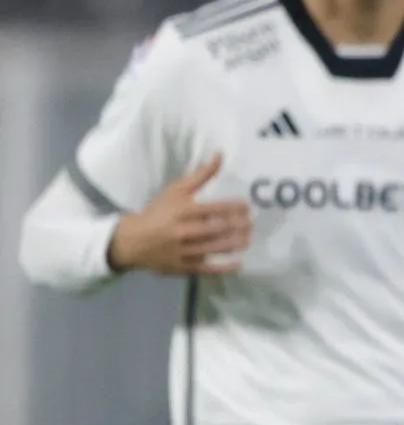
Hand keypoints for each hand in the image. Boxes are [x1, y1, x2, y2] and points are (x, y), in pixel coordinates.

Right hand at [107, 155, 250, 275]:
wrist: (131, 241)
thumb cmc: (157, 213)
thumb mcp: (175, 191)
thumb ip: (200, 175)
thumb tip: (220, 155)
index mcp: (183, 211)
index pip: (217, 208)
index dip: (236, 207)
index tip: (247, 206)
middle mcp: (185, 231)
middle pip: (220, 229)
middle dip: (240, 226)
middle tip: (251, 223)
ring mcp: (184, 251)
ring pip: (217, 248)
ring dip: (237, 244)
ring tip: (247, 239)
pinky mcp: (184, 267)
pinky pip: (209, 268)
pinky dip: (226, 267)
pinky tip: (239, 263)